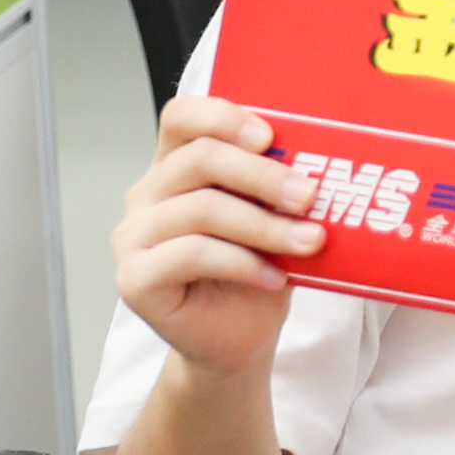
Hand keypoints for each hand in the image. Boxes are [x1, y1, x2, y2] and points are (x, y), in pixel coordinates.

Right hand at [112, 96, 314, 379]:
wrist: (238, 337)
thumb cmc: (257, 269)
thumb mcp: (273, 216)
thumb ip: (277, 184)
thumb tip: (321, 158)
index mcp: (176, 167)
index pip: (182, 117)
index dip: (222, 116)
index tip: (270, 137)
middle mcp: (147, 195)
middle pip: (200, 159)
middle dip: (264, 175)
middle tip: (310, 196)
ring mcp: (133, 237)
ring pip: (202, 209)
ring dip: (265, 225)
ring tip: (309, 241)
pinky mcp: (134, 278)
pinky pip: (192, 255)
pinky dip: (243, 263)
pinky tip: (274, 278)